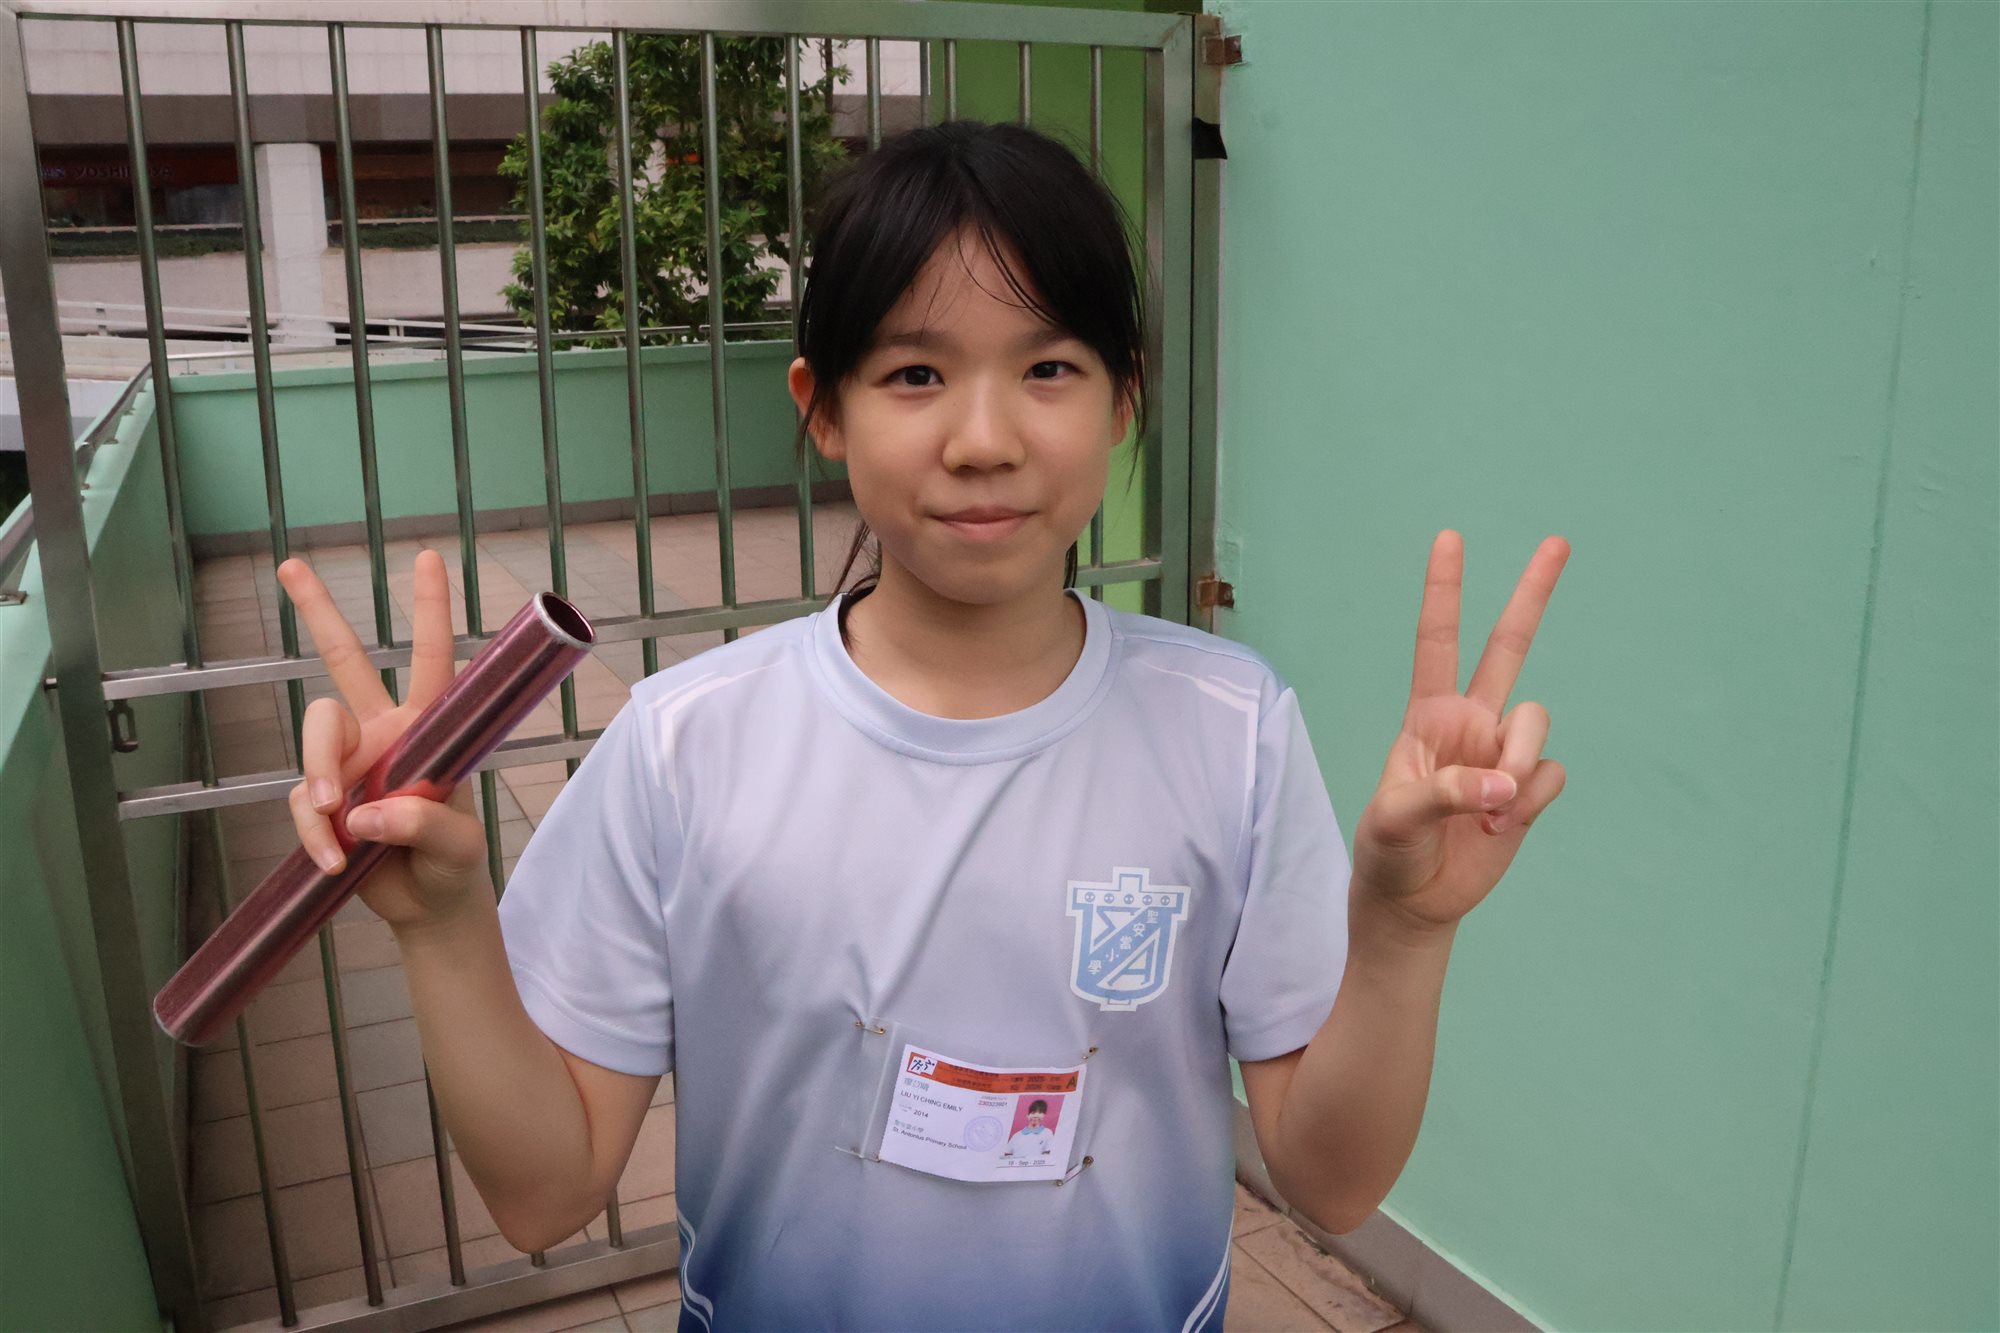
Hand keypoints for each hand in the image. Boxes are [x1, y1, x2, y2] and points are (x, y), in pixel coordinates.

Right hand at [279, 549, 491, 932]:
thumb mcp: (457, 846)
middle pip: (344, 661)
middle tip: (291, 565)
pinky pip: (302, 800)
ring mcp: (350, 762)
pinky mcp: (322, 799)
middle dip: (318, 612)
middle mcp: (385, 733)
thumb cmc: (454, 864)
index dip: (430, 612)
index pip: (432, 662)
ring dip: (320, 772)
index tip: (426, 558)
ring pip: (314, 731)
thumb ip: (421, 826)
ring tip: (335, 823)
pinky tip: (334, 863)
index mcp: (430, 729)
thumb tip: (364, 816)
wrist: (428, 905)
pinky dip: (313, 833)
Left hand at [1349, 531, 1569, 934]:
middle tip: (1558, 541)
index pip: (1437, 641)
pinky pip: (1548, 774)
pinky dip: (1527, 802)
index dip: (1444, 591)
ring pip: (1536, 721)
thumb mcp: (1396, 819)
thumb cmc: (1390, 850)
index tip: (1449, 538)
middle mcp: (1470, 723)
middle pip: (1508, 646)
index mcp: (1428, 715)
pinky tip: (1500, 828)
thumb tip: (1505, 786)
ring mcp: (1502, 754)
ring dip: (1518, 765)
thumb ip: (1447, 794)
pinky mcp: (1527, 790)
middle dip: (1532, 595)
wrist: (1415, 900)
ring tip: (1488, 813)